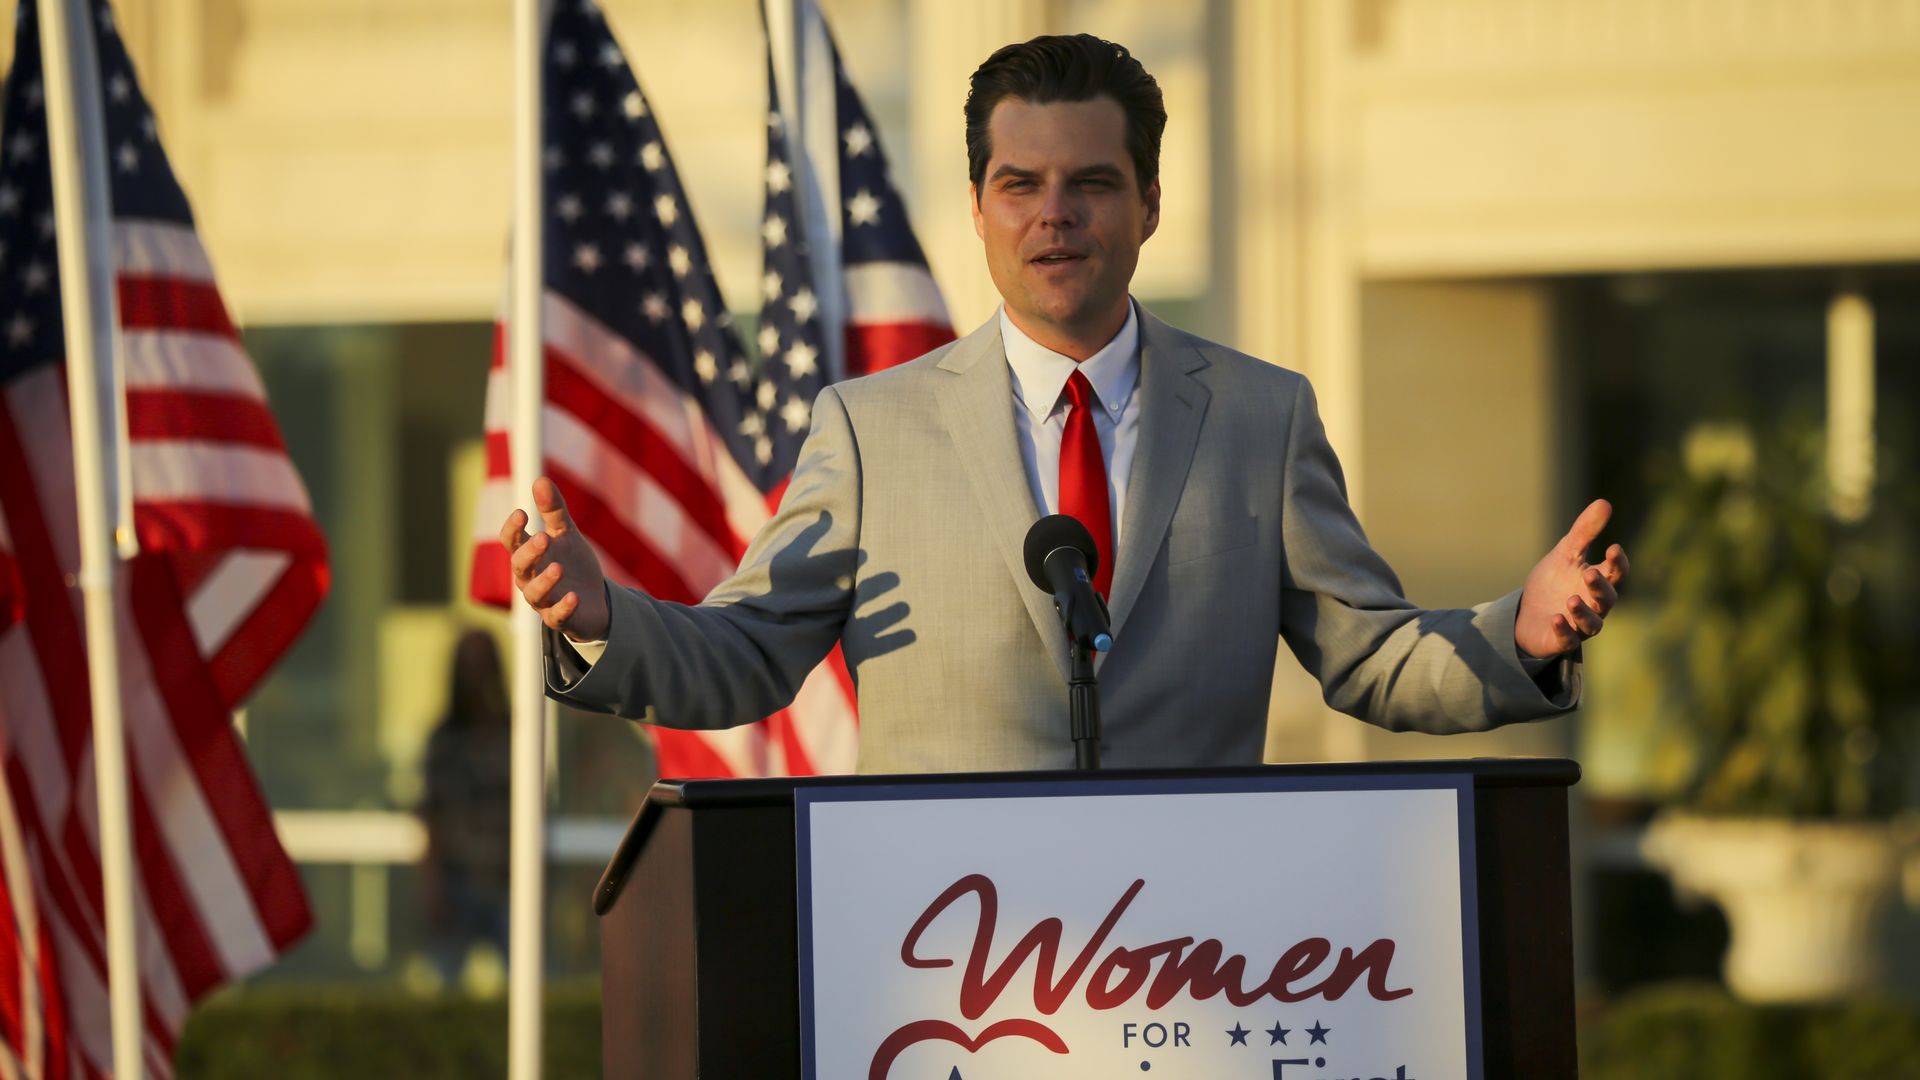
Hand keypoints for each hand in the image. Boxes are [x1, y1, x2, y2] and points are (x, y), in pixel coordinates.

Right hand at [499, 477, 610, 641]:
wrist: (595, 600)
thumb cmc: (572, 564)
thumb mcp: (567, 534)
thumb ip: (554, 510)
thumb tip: (540, 479)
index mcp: (530, 555)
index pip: (511, 542)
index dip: (513, 529)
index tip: (522, 513)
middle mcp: (530, 578)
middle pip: (520, 566)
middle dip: (530, 552)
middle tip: (544, 538)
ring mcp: (544, 601)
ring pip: (534, 594)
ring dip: (544, 581)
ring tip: (558, 568)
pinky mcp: (560, 619)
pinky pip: (557, 616)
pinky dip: (563, 607)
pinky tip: (574, 596)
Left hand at [1515, 498, 1629, 658]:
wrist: (1526, 612)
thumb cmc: (1553, 582)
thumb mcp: (1566, 553)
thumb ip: (1585, 531)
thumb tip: (1605, 502)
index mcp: (1597, 581)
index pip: (1616, 573)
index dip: (1618, 562)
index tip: (1614, 548)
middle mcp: (1594, 605)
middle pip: (1607, 599)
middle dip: (1600, 587)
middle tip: (1590, 573)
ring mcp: (1579, 625)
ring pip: (1592, 624)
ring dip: (1583, 613)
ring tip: (1571, 600)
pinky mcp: (1561, 641)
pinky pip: (1568, 640)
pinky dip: (1564, 630)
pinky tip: (1556, 618)